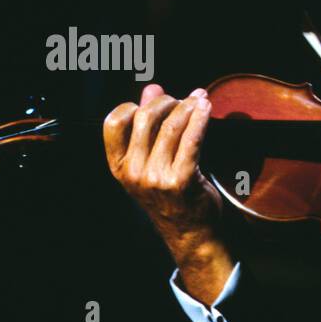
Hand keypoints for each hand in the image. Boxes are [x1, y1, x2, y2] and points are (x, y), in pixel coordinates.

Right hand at [102, 83, 234, 303]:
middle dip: (167, 102)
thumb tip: (151, 88)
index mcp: (119, 167)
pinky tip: (207, 108)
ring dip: (188, 107)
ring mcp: (156, 178)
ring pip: (171, 127)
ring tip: (200, 100)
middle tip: (183, 99)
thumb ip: (148, 125)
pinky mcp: (181, 180)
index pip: (113, 123)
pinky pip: (192, 140)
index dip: (134, 105)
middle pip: (145, 119)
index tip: (153, 100)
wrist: (190, 233)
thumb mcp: (151, 162)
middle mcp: (134, 172)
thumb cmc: (171, 196)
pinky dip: (201, 119)